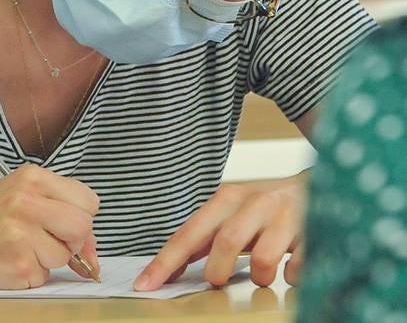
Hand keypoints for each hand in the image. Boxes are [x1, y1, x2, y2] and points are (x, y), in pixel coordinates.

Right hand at [0, 164, 100, 288]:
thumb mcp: (17, 195)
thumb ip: (57, 209)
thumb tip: (91, 251)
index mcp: (31, 177)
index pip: (89, 200)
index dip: (81, 217)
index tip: (65, 226)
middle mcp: (28, 201)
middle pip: (83, 227)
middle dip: (72, 241)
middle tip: (46, 240)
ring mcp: (23, 233)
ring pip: (66, 256)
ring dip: (47, 260)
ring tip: (18, 248)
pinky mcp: (18, 263)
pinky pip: (45, 275)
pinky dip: (31, 274)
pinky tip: (8, 261)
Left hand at [135, 174, 305, 290]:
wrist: (325, 186)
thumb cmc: (268, 209)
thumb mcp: (233, 214)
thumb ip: (206, 237)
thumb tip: (171, 266)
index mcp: (227, 199)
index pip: (188, 234)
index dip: (165, 263)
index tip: (145, 285)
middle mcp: (255, 202)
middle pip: (226, 241)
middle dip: (217, 270)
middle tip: (218, 281)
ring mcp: (287, 215)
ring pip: (263, 257)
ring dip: (259, 276)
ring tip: (261, 276)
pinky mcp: (317, 230)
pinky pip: (300, 266)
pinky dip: (293, 276)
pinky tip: (293, 272)